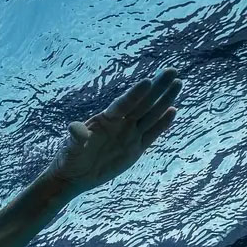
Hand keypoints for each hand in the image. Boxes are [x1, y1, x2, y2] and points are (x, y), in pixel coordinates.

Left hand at [46, 68, 181, 193]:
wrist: (74, 176)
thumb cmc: (69, 159)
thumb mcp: (70, 149)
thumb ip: (75, 138)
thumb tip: (75, 129)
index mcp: (105, 120)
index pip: (123, 104)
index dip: (135, 94)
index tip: (148, 81)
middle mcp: (120, 124)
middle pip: (142, 103)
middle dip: (157, 87)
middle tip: (171, 71)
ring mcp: (129, 135)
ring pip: (151, 115)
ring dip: (164, 100)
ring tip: (177, 83)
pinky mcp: (135, 149)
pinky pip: (152, 134)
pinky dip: (162, 123)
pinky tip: (173, 110)